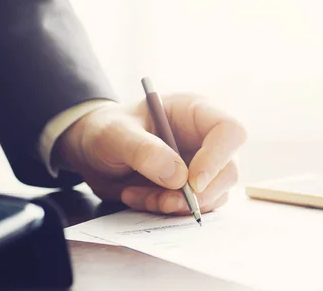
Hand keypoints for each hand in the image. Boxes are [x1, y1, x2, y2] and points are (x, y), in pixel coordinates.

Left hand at [58, 93, 246, 214]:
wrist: (92, 153)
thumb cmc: (106, 130)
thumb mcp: (114, 134)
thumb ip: (143, 150)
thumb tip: (179, 177)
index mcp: (194, 112)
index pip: (229, 131)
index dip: (218, 158)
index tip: (192, 182)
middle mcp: (205, 139)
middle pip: (229, 170)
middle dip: (198, 194)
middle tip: (163, 201)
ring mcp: (201, 165)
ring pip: (214, 195)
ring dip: (177, 205)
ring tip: (138, 196)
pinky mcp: (191, 188)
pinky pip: (194, 208)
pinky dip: (167, 210)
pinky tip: (139, 198)